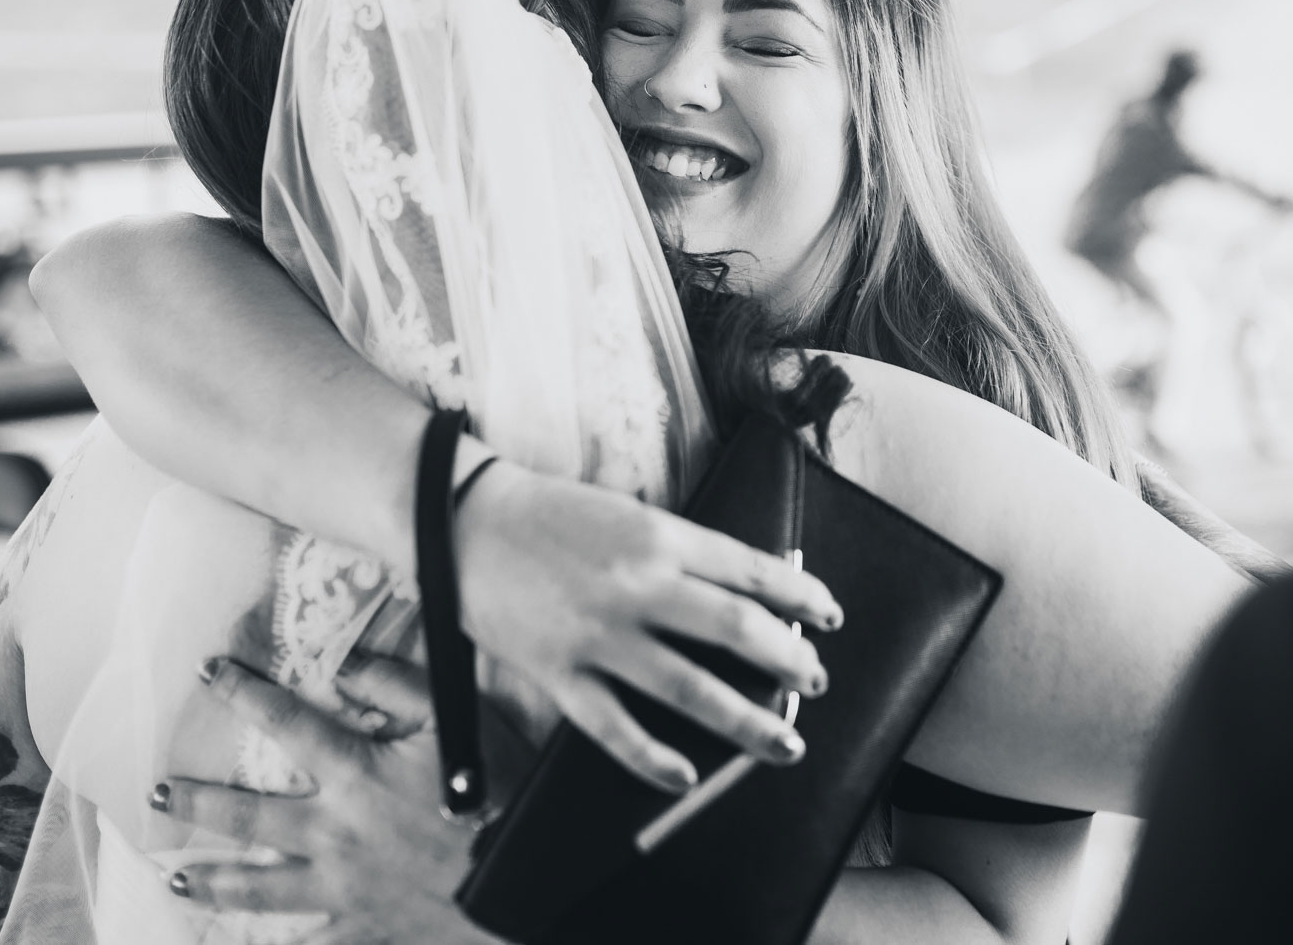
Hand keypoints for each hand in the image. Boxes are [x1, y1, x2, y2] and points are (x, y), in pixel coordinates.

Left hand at [155, 656, 496, 944]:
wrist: (527, 874)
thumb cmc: (499, 790)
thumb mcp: (456, 720)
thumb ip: (398, 685)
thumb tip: (347, 663)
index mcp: (355, 772)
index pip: (285, 722)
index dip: (242, 692)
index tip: (207, 671)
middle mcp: (334, 831)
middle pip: (249, 815)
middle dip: (198, 802)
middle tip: (159, 793)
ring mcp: (342, 887)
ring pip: (259, 888)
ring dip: (212, 883)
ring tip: (177, 881)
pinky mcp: (363, 926)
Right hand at [455, 460, 839, 791]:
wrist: (464, 520)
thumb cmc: (552, 515)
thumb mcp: (630, 516)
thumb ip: (682, 554)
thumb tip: (746, 595)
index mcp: (660, 536)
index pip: (751, 572)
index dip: (801, 596)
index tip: (829, 616)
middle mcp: (639, 584)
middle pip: (738, 631)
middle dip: (790, 661)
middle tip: (815, 682)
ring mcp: (599, 634)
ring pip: (692, 688)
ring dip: (748, 721)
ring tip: (785, 743)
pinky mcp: (559, 673)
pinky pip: (616, 728)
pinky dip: (655, 759)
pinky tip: (688, 778)